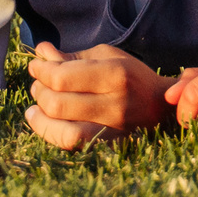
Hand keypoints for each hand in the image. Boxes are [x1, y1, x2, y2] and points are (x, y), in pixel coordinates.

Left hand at [25, 42, 172, 149]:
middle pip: (58, 103)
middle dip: (40, 91)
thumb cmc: (132, 76)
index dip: (41, 71)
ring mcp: (113, 129)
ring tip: (36, 106)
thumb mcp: (107, 57)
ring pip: (62, 129)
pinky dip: (50, 132)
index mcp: (116, 74)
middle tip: (38, 84)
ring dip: (40, 117)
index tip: (36, 66)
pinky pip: (71, 144)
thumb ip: (72, 57)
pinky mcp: (109, 145)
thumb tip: (41, 51)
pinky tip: (44, 121)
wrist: (161, 107)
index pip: (62, 77)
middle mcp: (116, 104)